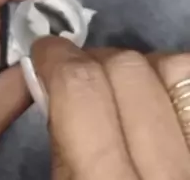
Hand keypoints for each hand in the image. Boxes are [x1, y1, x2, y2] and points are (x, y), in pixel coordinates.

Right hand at [32, 37, 189, 178]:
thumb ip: (62, 136)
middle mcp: (167, 171)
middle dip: (95, 60)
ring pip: (176, 69)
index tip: (45, 53)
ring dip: (142, 66)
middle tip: (80, 74)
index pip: (80, 87)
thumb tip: (55, 77)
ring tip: (125, 86)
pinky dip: (172, 83)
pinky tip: (158, 99)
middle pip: (128, 68)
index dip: (56, 55)